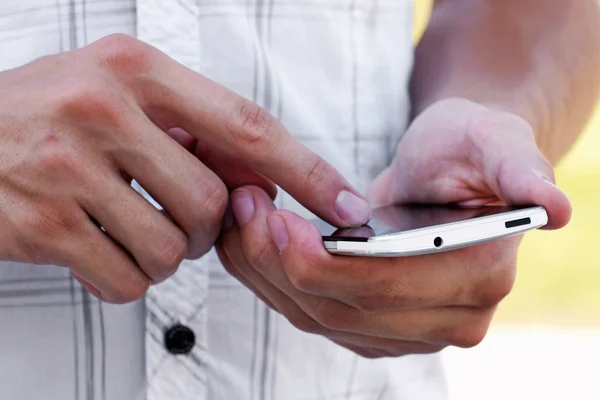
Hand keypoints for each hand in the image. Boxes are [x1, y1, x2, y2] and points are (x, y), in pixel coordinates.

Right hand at [0, 34, 369, 302]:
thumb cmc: (45, 111)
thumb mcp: (119, 91)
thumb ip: (191, 126)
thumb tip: (260, 176)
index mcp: (135, 69)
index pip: (248, 125)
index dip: (307, 171)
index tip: (345, 203)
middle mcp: (103, 110)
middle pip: (214, 202)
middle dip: (207, 226)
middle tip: (176, 213)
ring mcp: (66, 167)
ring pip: (173, 248)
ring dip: (164, 253)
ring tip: (129, 225)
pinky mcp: (41, 225)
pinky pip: (126, 280)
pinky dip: (124, 277)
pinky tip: (97, 246)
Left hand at [216, 98, 570, 357]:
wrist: (447, 171)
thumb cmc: (466, 148)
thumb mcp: (493, 141)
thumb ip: (520, 170)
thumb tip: (554, 207)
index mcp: (477, 277)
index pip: (388, 287)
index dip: (326, 263)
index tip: (278, 222)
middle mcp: (447, 319)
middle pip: (344, 311)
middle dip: (283, 264)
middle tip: (247, 210)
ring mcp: (407, 330)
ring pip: (317, 318)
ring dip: (268, 273)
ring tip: (243, 218)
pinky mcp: (373, 327)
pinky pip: (310, 314)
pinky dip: (274, 281)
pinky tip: (254, 243)